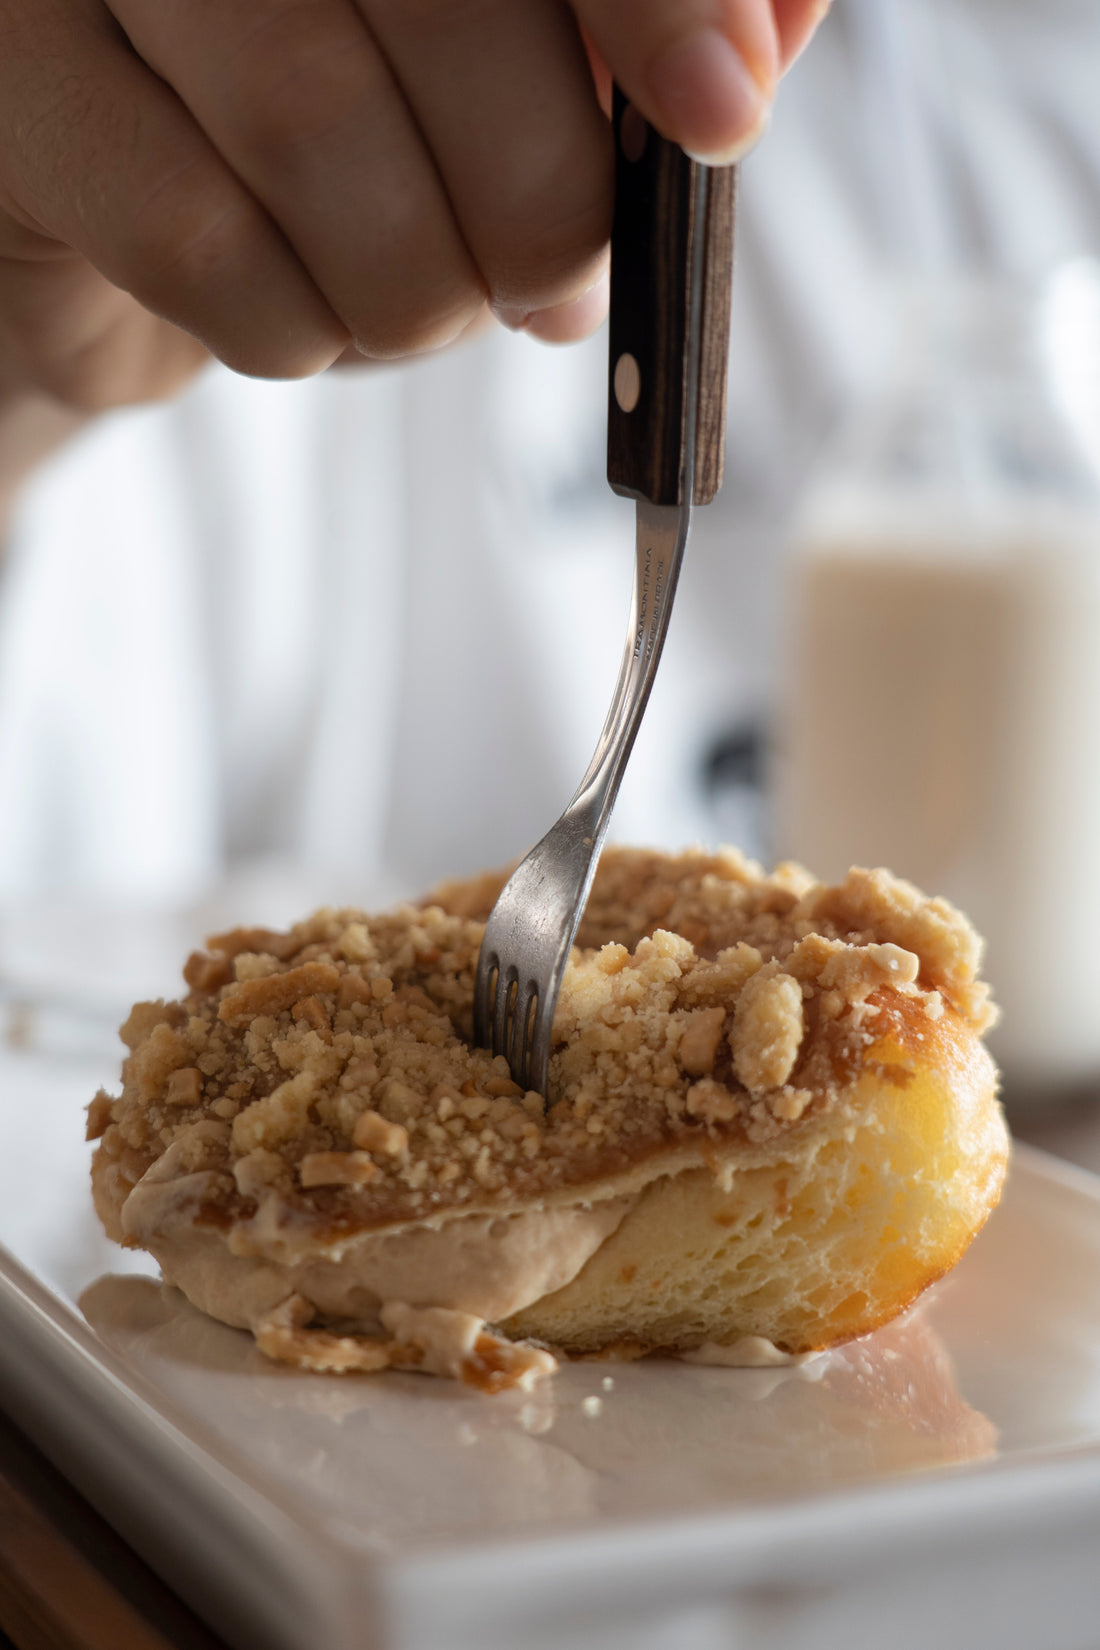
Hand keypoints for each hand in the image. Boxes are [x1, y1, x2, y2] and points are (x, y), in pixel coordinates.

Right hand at [0, 0, 829, 417]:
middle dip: (536, 198)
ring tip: (421, 309)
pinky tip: (306, 322)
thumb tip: (765, 46)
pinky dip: (296, 332)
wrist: (111, 211)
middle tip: (551, 289)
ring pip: (317, 128)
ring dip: (414, 288)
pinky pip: (201, 241)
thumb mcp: (499, 81)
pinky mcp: (14, 89)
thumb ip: (629, 45)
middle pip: (442, 4)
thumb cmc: (328, 130)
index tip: (722, 123)